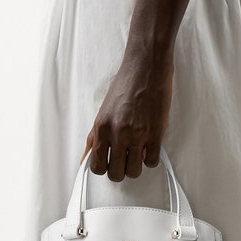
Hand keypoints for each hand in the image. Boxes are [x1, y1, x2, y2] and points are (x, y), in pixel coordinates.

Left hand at [81, 50, 173, 181]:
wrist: (146, 67)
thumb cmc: (125, 85)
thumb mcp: (103, 112)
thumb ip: (93, 138)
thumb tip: (85, 160)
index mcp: (101, 128)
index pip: (96, 167)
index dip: (104, 168)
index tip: (110, 162)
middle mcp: (117, 133)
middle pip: (115, 174)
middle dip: (121, 170)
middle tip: (125, 159)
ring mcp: (137, 135)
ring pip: (134, 171)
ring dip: (136, 166)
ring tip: (138, 153)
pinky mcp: (155, 133)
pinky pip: (152, 161)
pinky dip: (151, 158)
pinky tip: (149, 147)